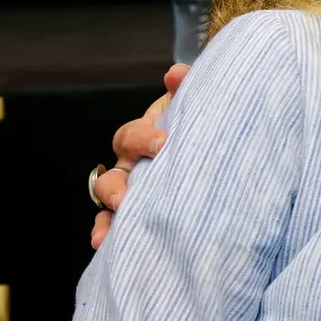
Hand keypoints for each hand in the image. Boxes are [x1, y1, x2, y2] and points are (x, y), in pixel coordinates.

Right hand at [89, 64, 186, 248]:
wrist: (214, 141)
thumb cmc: (202, 122)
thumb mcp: (194, 106)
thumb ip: (188, 89)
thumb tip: (176, 73)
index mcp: (145, 135)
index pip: (131, 136)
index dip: (143, 139)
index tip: (163, 145)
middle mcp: (131, 164)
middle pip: (111, 174)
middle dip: (116, 186)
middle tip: (127, 197)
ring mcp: (132, 188)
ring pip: (108, 202)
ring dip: (106, 216)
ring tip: (106, 234)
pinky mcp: (138, 209)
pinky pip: (116, 222)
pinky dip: (108, 232)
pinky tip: (106, 246)